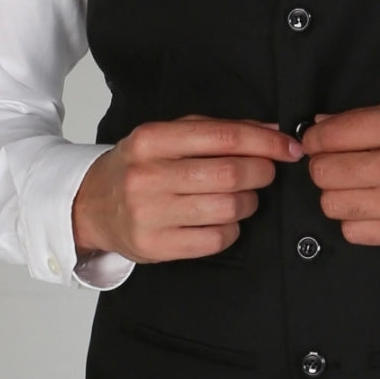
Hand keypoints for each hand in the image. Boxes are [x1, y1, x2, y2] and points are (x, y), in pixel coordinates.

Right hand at [72, 114, 302, 264]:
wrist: (90, 206)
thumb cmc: (140, 167)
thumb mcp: (169, 137)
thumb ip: (218, 131)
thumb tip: (273, 132)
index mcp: (152, 140)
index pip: (223, 137)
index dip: (266, 142)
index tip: (289, 148)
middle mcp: (147, 176)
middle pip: (230, 174)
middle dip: (262, 173)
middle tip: (265, 172)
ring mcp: (150, 215)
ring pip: (229, 208)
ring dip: (249, 202)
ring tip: (240, 196)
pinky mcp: (156, 247)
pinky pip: (218, 239)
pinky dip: (232, 229)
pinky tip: (221, 220)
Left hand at [300, 94, 379, 244]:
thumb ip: (372, 114)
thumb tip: (324, 124)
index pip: (329, 136)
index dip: (315, 137)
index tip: (320, 139)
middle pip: (323, 173)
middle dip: (323, 163)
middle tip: (338, 158)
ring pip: (332, 205)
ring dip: (337, 192)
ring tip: (356, 181)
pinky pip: (355, 232)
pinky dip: (355, 219)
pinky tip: (372, 204)